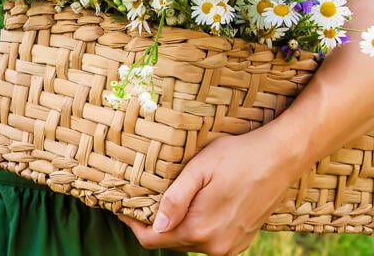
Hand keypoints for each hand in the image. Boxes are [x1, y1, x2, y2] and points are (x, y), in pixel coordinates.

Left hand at [118, 130, 299, 255]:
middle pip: (169, 241)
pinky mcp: (241, 241)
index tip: (121, 206)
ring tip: (164, 200)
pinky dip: (195, 227)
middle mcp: (215, 246)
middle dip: (153, 223)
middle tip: (140, 198)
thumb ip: (174, 200)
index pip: (151, 239)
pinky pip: (208, 239)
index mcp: (200, 230)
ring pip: (188, 241)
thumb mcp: (199, 171)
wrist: (281, 157)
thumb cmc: (237, 157)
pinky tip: (193, 206)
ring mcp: (230, 246)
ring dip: (174, 225)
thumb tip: (156, 225)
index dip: (133, 224)